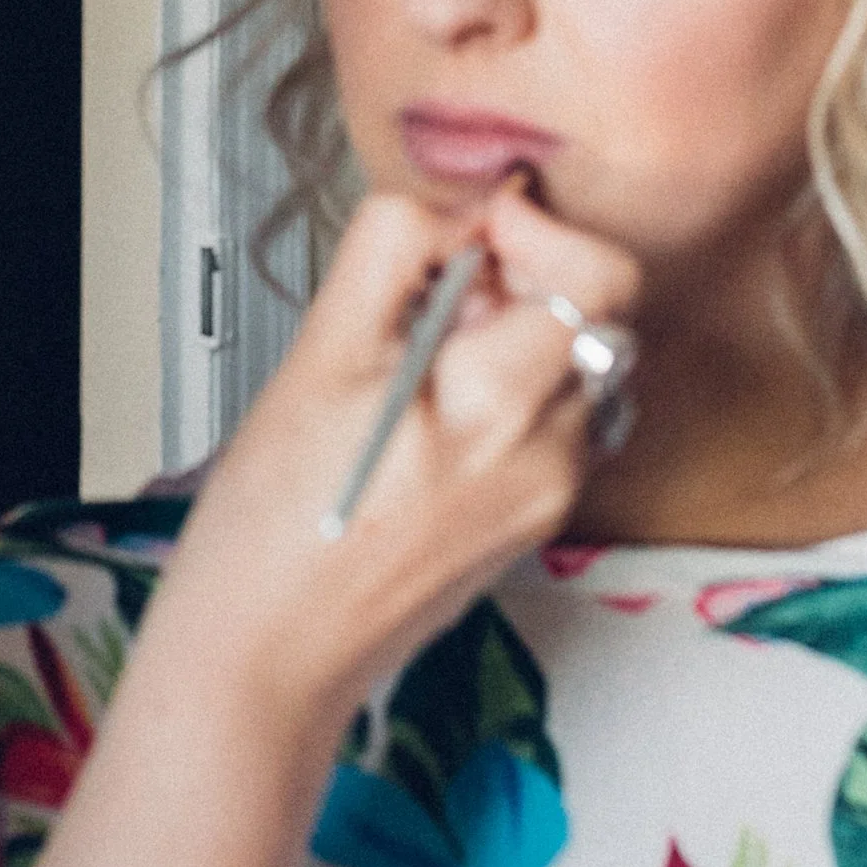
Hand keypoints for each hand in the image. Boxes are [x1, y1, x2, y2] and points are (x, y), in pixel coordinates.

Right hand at [152, 180, 637, 744]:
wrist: (268, 658)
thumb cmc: (269, 534)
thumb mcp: (314, 360)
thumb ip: (391, 259)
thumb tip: (450, 208)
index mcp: (495, 409)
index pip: (598, 278)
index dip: (540, 231)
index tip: (477, 228)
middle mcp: (544, 457)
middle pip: (592, 317)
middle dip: (524, 284)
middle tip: (440, 295)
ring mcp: (544, 495)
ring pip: (571, 368)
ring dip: (515, 341)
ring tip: (423, 363)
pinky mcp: (529, 521)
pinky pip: (547, 424)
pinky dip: (505, 395)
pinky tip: (429, 418)